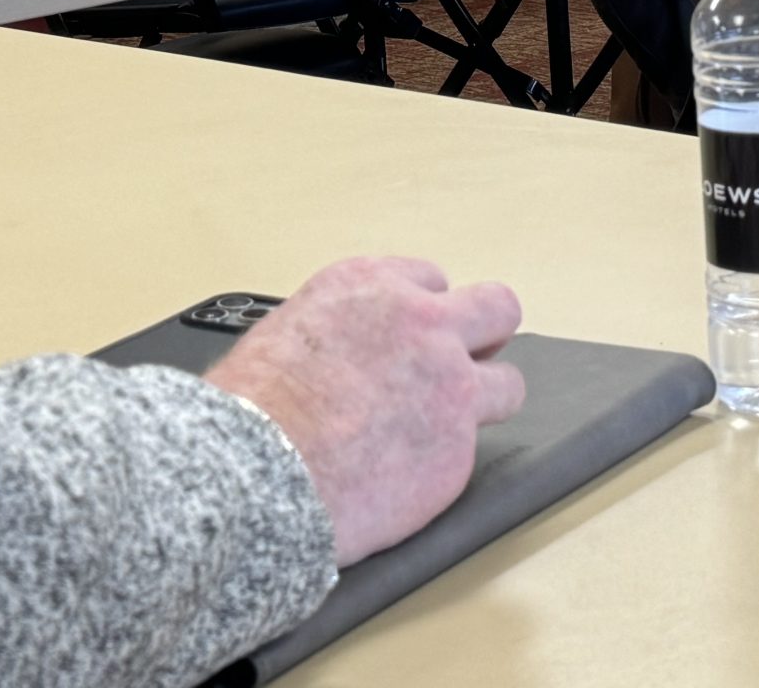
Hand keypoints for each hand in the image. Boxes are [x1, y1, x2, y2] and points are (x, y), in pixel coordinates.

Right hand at [205, 257, 524, 567]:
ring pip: (507, 383)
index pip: (431, 281)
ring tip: (444, 430)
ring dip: (482, 403)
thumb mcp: (289, 331)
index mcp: (372, 286)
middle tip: (467, 364)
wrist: (254, 472)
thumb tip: (349, 352)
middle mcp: (422, 324)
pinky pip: (469, 451)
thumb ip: (343, 329)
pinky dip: (443, 464)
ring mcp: (450, 384)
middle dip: (486, 335)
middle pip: (496, 308)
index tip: (414, 338)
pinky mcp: (459, 448)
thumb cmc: (251, 410)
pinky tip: (404, 477)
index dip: (424, 314)